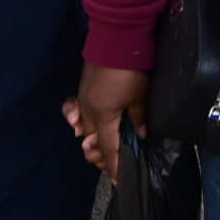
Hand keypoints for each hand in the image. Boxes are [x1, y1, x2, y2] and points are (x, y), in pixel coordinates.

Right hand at [65, 64, 148, 181]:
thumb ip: (138, 117)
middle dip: (102, 155)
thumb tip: (140, 135)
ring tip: (100, 149)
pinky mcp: (83, 89)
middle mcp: (88, 111)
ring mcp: (83, 99)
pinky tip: (81, 126)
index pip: (108, 149)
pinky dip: (81, 123)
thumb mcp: (139, 95)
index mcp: (102, 116)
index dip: (114, 166)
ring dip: (92, 140)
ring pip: (85, 128)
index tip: (118, 181)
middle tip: (114, 164)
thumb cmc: (129, 68)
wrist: (115, 38)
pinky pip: (79, 112)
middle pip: (93, 141)